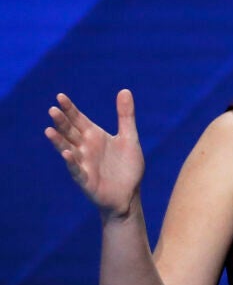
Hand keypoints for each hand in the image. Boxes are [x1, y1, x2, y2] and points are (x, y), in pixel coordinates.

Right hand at [45, 89, 144, 219]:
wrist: (130, 194)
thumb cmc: (127, 166)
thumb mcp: (129, 137)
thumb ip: (125, 116)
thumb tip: (125, 90)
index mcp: (94, 136)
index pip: (78, 119)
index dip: (70, 109)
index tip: (60, 97)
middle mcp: (85, 148)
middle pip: (70, 132)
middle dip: (61, 122)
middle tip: (53, 110)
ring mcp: (84, 163)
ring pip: (68, 149)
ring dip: (58, 141)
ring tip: (49, 130)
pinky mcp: (86, 179)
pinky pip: (77, 170)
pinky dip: (71, 162)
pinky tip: (66, 153)